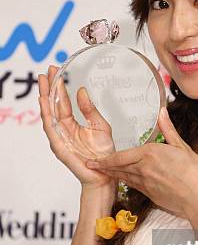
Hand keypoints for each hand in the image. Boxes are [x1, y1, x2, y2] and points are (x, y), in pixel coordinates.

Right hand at [38, 64, 115, 190]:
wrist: (106, 174)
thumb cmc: (104, 154)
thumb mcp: (100, 126)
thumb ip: (89, 109)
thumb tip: (82, 91)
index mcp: (72, 125)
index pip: (62, 102)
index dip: (59, 87)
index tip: (57, 70)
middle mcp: (63, 130)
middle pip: (52, 105)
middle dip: (49, 87)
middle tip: (48, 70)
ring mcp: (59, 138)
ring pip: (48, 114)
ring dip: (45, 98)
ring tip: (44, 82)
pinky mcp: (60, 147)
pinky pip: (51, 129)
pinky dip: (46, 115)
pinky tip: (44, 102)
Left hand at [85, 107, 197, 217]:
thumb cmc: (197, 175)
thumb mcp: (183, 147)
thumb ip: (169, 130)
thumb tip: (162, 113)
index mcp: (150, 154)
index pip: (120, 157)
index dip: (105, 160)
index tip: (93, 161)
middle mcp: (144, 169)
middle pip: (118, 168)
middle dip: (104, 167)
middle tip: (92, 166)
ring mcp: (146, 184)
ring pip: (124, 178)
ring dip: (113, 174)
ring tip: (104, 172)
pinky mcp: (151, 196)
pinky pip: (134, 187)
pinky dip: (126, 183)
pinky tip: (125, 181)